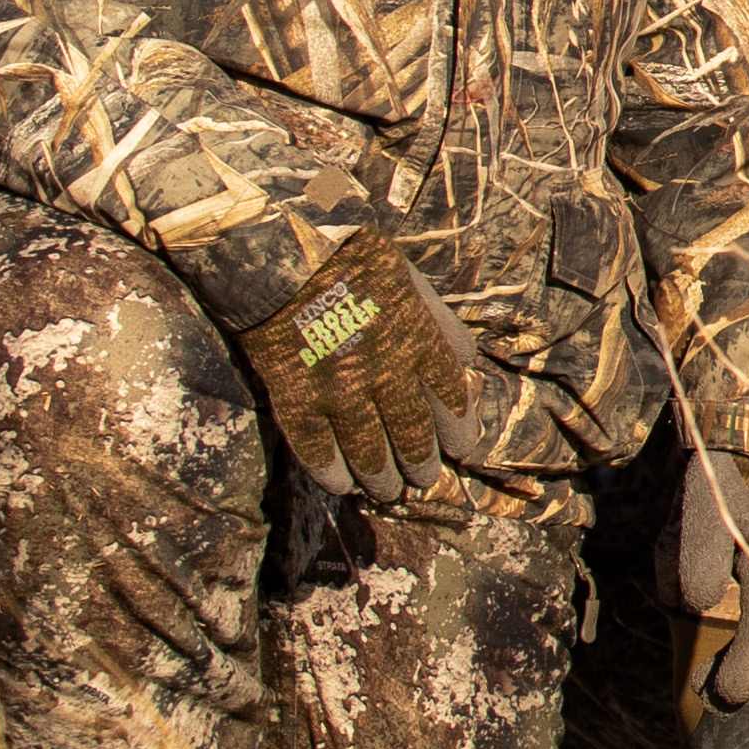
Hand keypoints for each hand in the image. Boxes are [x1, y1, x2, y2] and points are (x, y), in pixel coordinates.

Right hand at [228, 227, 508, 505]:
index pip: (451, 399)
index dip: (459, 430)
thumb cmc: (350, 260)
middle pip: (412, 433)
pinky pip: (317, 449)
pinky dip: (330, 471)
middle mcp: (386, 372)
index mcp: (419, 340)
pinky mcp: (296, 398)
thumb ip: (439, 322)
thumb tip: (467, 360)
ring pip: (368, 450)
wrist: (282, 257)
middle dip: (421, 462)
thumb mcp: (410, 280)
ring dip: (380, 476)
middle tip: (424, 479)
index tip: (462, 449)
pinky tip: (340, 485)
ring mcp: (340, 390)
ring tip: (386, 491)